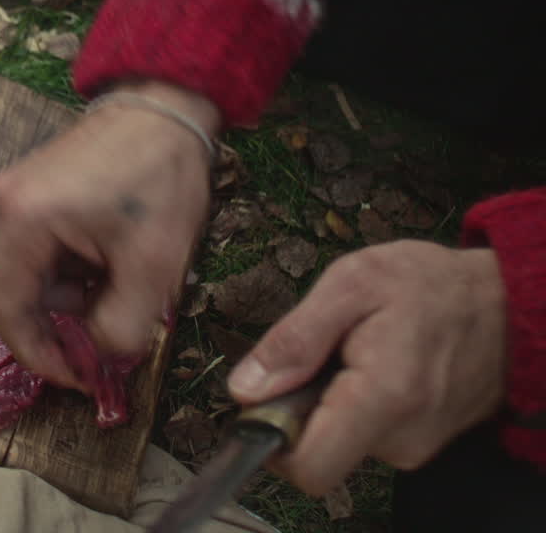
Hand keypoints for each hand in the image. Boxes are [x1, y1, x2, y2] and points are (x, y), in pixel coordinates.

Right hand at [0, 81, 219, 390]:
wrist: (165, 104)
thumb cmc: (160, 178)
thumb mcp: (152, 265)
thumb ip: (123, 326)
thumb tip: (102, 358)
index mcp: (24, 222)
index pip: (7, 311)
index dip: (37, 354)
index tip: (77, 376)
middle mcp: (5, 207)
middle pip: (20, 292)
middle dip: (65, 322)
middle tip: (111, 335)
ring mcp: (16, 194)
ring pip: (35, 272)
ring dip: (75, 294)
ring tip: (124, 285)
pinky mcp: (33, 189)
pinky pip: (43, 248)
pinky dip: (75, 268)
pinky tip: (113, 260)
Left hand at [228, 241, 507, 494]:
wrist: (506, 303)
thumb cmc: (430, 285)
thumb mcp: (351, 284)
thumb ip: (294, 339)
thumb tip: (245, 390)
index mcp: (382, 398)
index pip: (309, 468)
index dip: (270, 437)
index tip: (267, 394)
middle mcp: (400, 438)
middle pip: (313, 450)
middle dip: (298, 404)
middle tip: (323, 351)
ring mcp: (412, 447)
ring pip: (335, 438)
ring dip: (327, 398)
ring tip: (355, 350)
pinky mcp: (415, 444)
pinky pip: (359, 433)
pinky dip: (352, 401)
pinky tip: (373, 364)